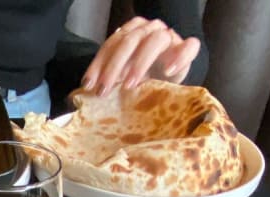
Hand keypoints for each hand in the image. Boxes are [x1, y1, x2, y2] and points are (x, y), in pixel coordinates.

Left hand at [82, 16, 200, 96]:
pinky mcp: (187, 47)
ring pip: (155, 41)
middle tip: (104, 90)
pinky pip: (188, 46)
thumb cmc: (142, 78)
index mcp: (130, 33)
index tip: (89, 86)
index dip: (98, 64)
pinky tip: (167, 72)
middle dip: (114, 67)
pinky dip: (179, 57)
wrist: (170, 79)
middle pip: (130, 41)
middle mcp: (148, 30)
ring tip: (130, 85)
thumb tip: (81, 93)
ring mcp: (169, 37)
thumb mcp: (121, 78)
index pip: (111, 44)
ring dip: (140, 63)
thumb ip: (107, 80)